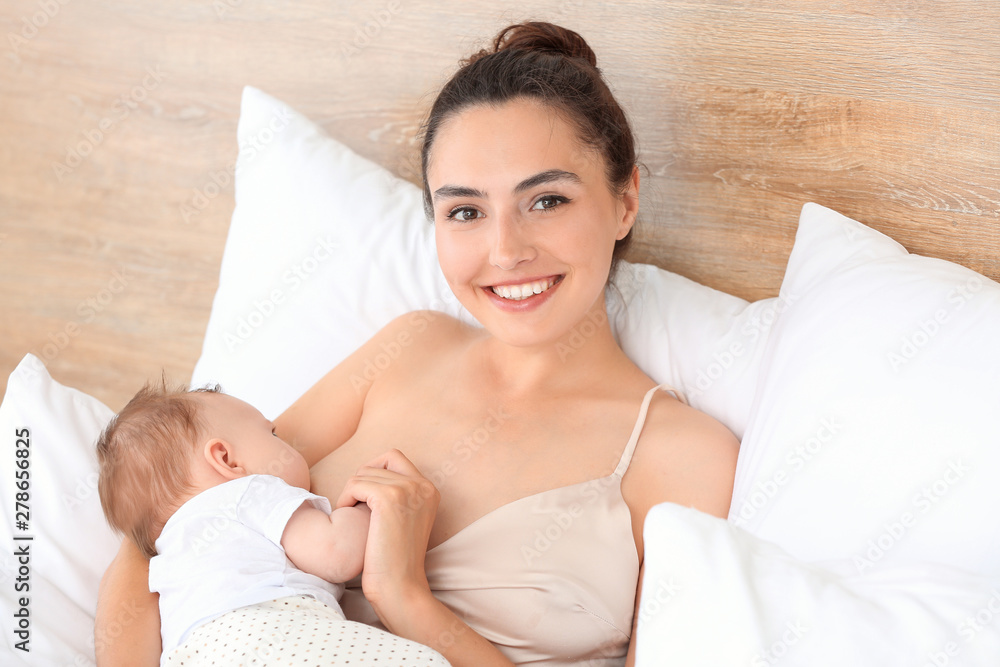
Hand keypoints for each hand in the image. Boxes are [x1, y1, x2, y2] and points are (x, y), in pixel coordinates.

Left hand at [335, 448, 439, 622]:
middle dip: (360, 480)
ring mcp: (408, 490)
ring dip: (350, 492)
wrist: (399, 586)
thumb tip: (367, 470)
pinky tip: (346, 515)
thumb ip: (395, 493)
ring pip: (363, 473)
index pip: (394, 457)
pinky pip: (356, 484)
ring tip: (350, 514)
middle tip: (354, 505)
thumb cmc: (394, 558)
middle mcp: (423, 485)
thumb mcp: (403, 518)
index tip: (363, 495)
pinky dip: (346, 498)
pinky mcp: (390, 498)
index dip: (373, 470)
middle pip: (378, 462)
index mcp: (429, 489)